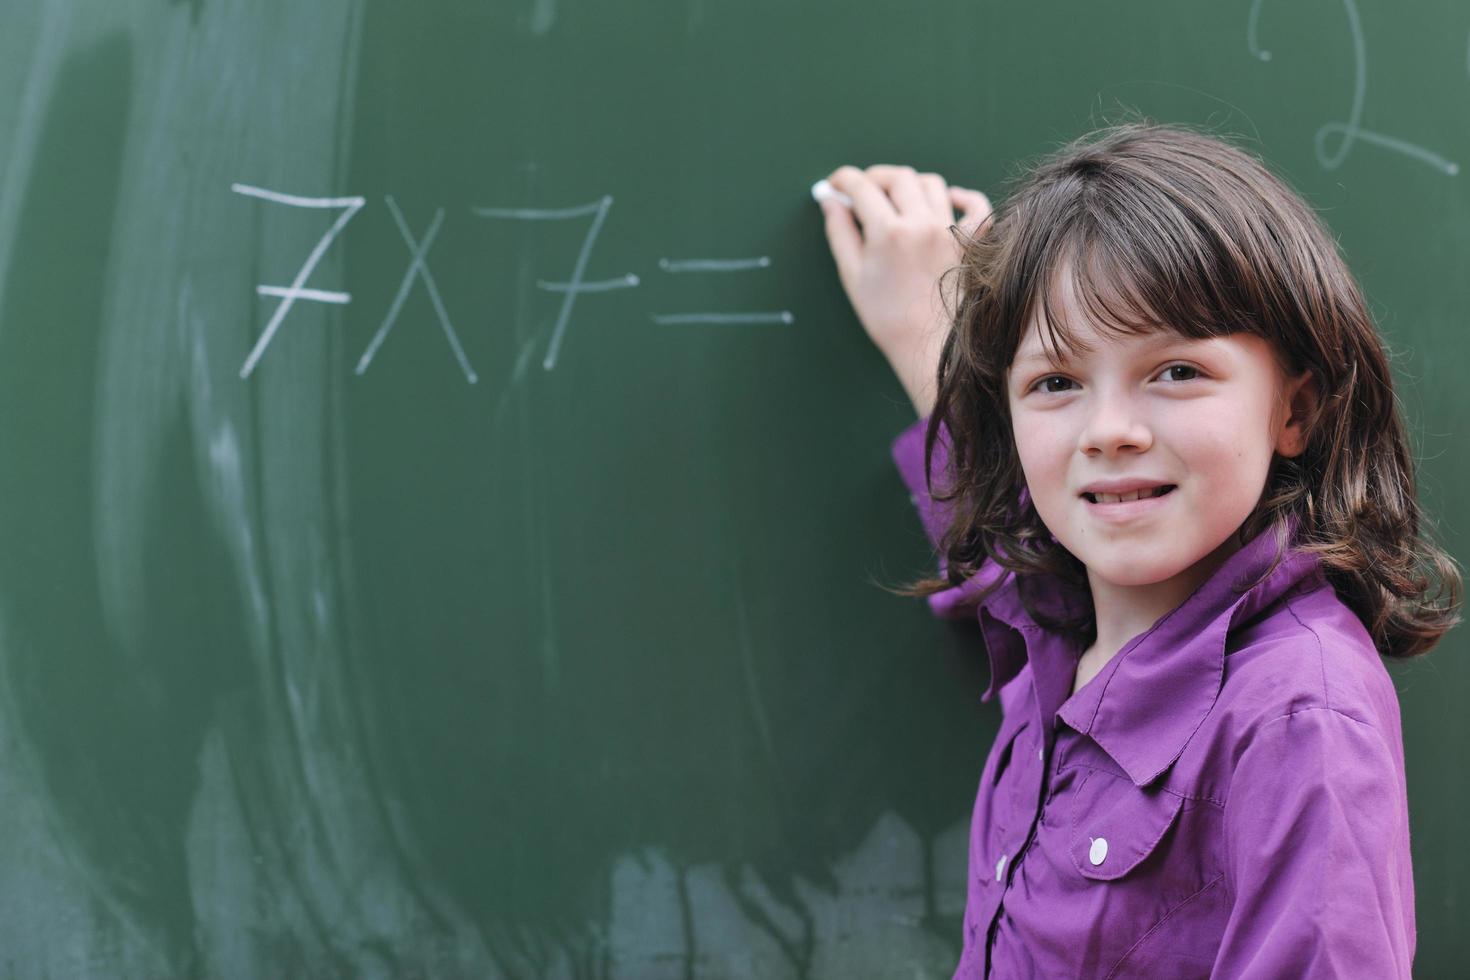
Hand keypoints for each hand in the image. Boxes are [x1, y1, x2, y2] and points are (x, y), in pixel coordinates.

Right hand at [818, 165, 991, 416]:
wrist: (929, 347)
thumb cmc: (887, 318)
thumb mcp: (852, 275)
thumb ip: (840, 232)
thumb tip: (830, 201)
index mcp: (888, 232)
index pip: (861, 187)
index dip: (843, 180)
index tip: (835, 185)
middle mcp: (922, 223)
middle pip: (897, 177)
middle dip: (875, 178)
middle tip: (862, 191)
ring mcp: (950, 231)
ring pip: (931, 184)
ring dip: (909, 184)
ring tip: (896, 199)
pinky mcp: (971, 243)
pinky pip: (974, 205)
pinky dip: (960, 196)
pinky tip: (946, 201)